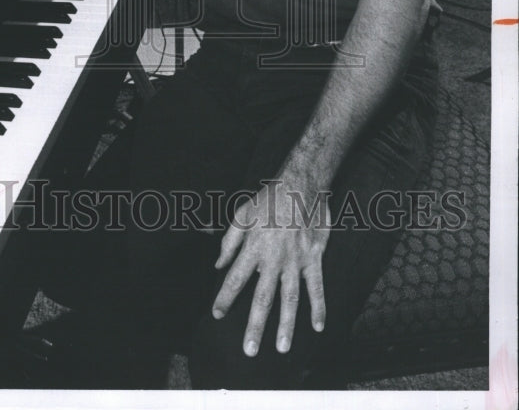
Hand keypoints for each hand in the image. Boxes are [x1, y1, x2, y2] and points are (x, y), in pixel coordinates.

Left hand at [212, 178, 328, 356]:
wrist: (300, 185)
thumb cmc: (268, 199)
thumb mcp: (242, 214)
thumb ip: (229, 241)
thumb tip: (218, 265)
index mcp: (253, 247)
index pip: (234, 279)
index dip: (224, 298)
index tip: (217, 315)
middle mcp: (273, 259)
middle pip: (262, 298)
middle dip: (255, 326)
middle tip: (249, 351)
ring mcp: (295, 261)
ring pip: (289, 299)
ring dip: (286, 325)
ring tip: (282, 348)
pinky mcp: (314, 258)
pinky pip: (316, 287)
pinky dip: (318, 307)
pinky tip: (317, 326)